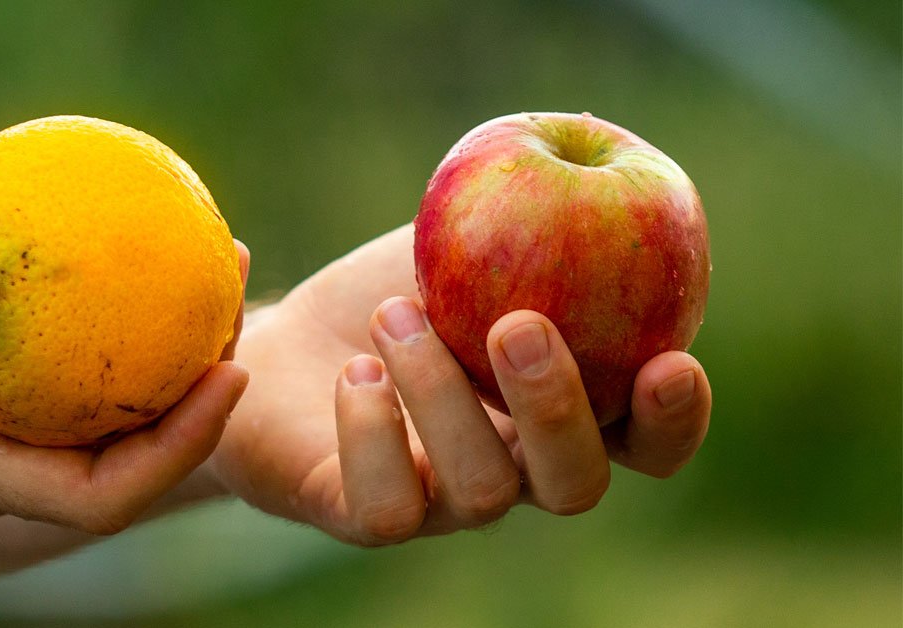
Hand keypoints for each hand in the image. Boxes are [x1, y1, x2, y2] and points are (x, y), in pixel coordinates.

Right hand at [0, 245, 249, 534]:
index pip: (98, 495)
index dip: (177, 451)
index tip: (230, 374)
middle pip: (124, 460)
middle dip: (195, 397)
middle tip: (230, 297)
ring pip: (99, 425)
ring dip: (161, 363)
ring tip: (198, 272)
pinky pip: (61, 386)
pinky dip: (103, 339)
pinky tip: (111, 268)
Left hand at [212, 224, 709, 544]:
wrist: (279, 351)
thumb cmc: (387, 296)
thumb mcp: (464, 244)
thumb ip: (532, 215)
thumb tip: (585, 133)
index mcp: (558, 416)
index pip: (644, 444)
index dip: (674, 420)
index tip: (670, 361)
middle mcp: (514, 472)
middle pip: (576, 484)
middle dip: (557, 406)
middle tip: (518, 324)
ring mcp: (442, 504)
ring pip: (483, 491)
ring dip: (442, 393)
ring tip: (393, 314)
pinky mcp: (363, 514)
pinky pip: (388, 508)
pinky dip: (375, 435)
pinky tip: (356, 373)